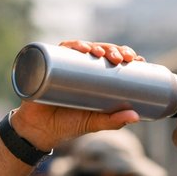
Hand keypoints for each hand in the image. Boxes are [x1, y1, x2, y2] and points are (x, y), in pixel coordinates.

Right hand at [9, 39, 144, 150]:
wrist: (39, 130)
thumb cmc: (68, 124)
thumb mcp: (94, 123)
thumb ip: (113, 121)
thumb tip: (135, 116)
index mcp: (96, 78)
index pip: (113, 60)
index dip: (126, 54)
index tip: (137, 59)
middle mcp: (82, 68)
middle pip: (101, 51)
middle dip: (114, 49)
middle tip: (122, 58)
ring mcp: (66, 65)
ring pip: (84, 47)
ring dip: (96, 45)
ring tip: (102, 54)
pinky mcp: (50, 65)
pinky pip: (61, 50)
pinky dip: (72, 46)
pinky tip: (82, 48)